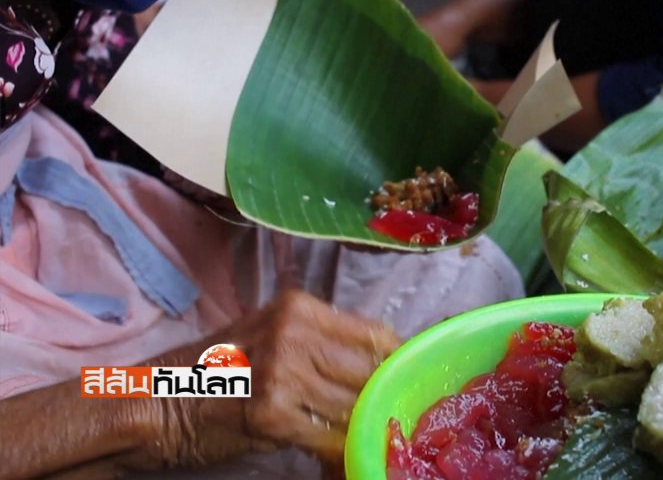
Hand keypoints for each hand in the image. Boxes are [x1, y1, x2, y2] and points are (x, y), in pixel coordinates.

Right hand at [145, 290, 400, 469]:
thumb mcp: (270, 339)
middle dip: (384, 402)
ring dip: (365, 430)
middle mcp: (294, 331)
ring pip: (353, 407)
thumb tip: (377, 371)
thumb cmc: (214, 371)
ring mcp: (283, 370)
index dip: (398, 365)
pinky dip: (340, 453)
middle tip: (394, 421)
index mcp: (299, 307)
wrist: (152, 402)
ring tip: (371, 443)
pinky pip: (327, 437)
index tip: (406, 387)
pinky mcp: (271, 412)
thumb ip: (320, 348)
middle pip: (371, 371)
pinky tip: (343, 459)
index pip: (375, 334)